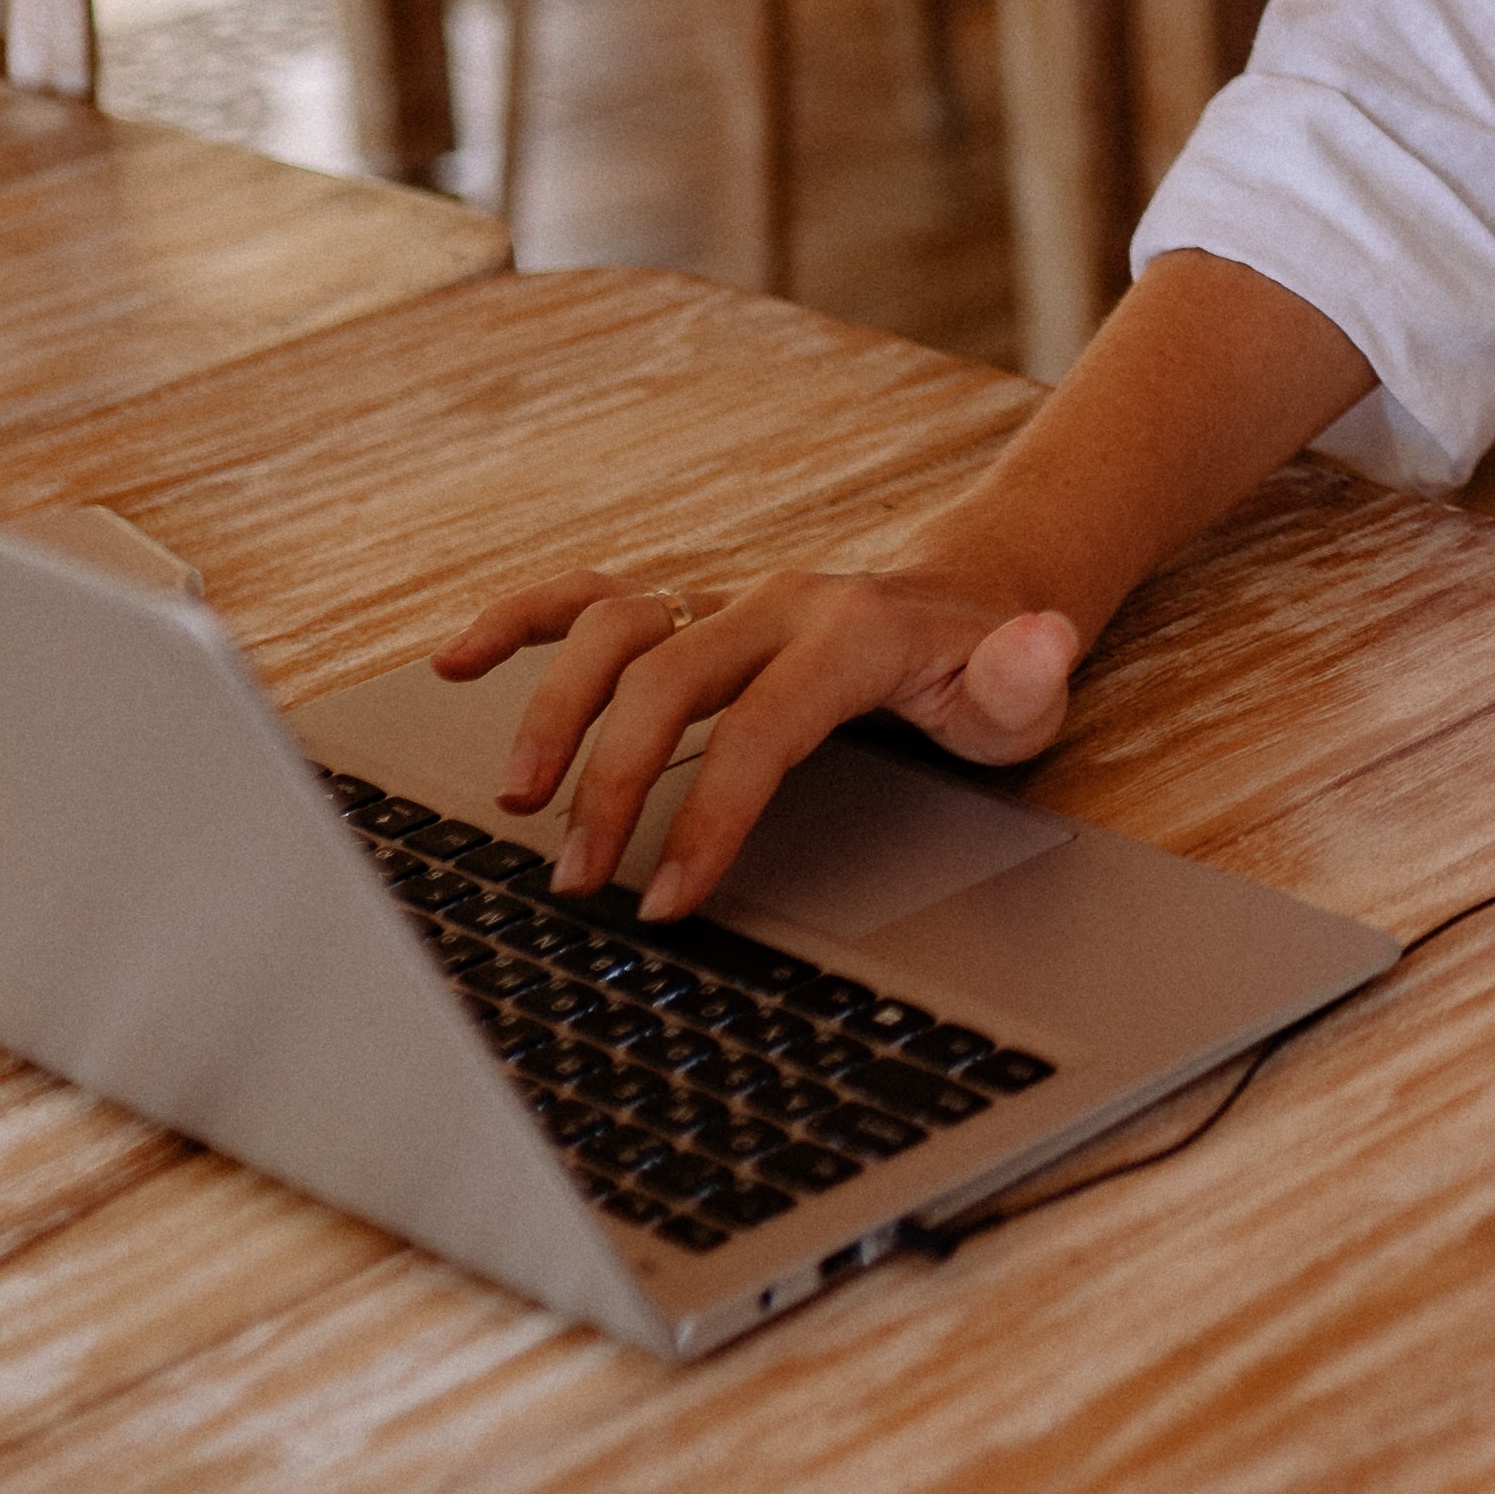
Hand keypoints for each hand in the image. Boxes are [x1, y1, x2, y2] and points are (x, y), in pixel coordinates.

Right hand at [431, 564, 1088, 918]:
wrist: (972, 593)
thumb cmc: (989, 664)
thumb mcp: (1030, 686)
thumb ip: (1026, 675)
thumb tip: (1039, 643)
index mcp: (851, 631)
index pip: (760, 727)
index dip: (709, 815)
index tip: (665, 900)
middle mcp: (773, 600)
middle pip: (664, 677)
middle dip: (612, 783)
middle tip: (577, 881)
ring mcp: (720, 596)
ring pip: (611, 627)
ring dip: (552, 709)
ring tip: (512, 800)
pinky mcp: (684, 602)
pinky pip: (587, 597)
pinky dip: (518, 620)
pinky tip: (455, 661)